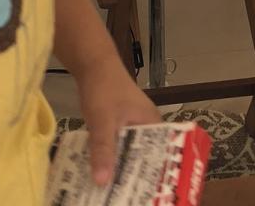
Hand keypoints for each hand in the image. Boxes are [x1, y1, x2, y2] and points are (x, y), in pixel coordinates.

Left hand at [76, 52, 159, 185]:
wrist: (91, 62)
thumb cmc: (104, 87)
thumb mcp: (103, 120)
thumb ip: (103, 149)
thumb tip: (102, 182)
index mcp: (153, 124)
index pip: (162, 157)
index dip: (157, 178)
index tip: (147, 196)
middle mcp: (147, 126)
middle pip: (145, 159)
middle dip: (136, 179)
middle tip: (126, 199)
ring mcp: (133, 125)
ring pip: (130, 155)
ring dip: (122, 171)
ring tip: (114, 194)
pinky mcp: (120, 125)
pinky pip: (119, 148)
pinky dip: (112, 160)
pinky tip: (102, 174)